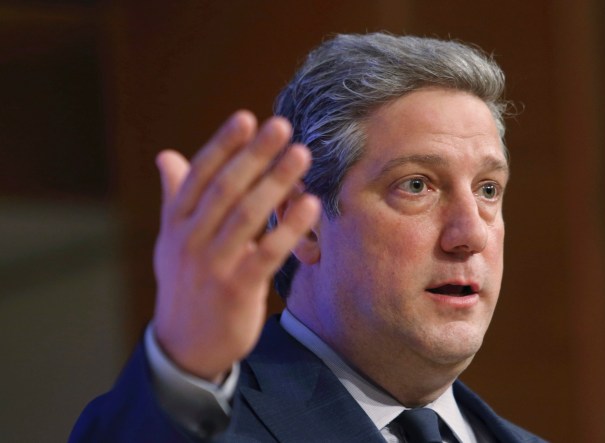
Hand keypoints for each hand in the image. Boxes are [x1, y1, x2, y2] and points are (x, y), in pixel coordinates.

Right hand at [152, 111, 319, 381]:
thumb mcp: (172, 240)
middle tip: (283, 126)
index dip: (224, 145)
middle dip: (255, 155)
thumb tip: (166, 155)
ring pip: (247, 216)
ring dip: (277, 182)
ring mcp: (214, 265)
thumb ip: (175, 195)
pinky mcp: (238, 290)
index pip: (200, 175)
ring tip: (302, 155)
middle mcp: (191, 240)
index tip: (247, 118)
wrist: (185, 345)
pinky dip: (290, 228)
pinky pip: (268, 253)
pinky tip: (311, 205)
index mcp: (176, 222)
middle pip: (226, 188)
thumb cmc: (186, 283)